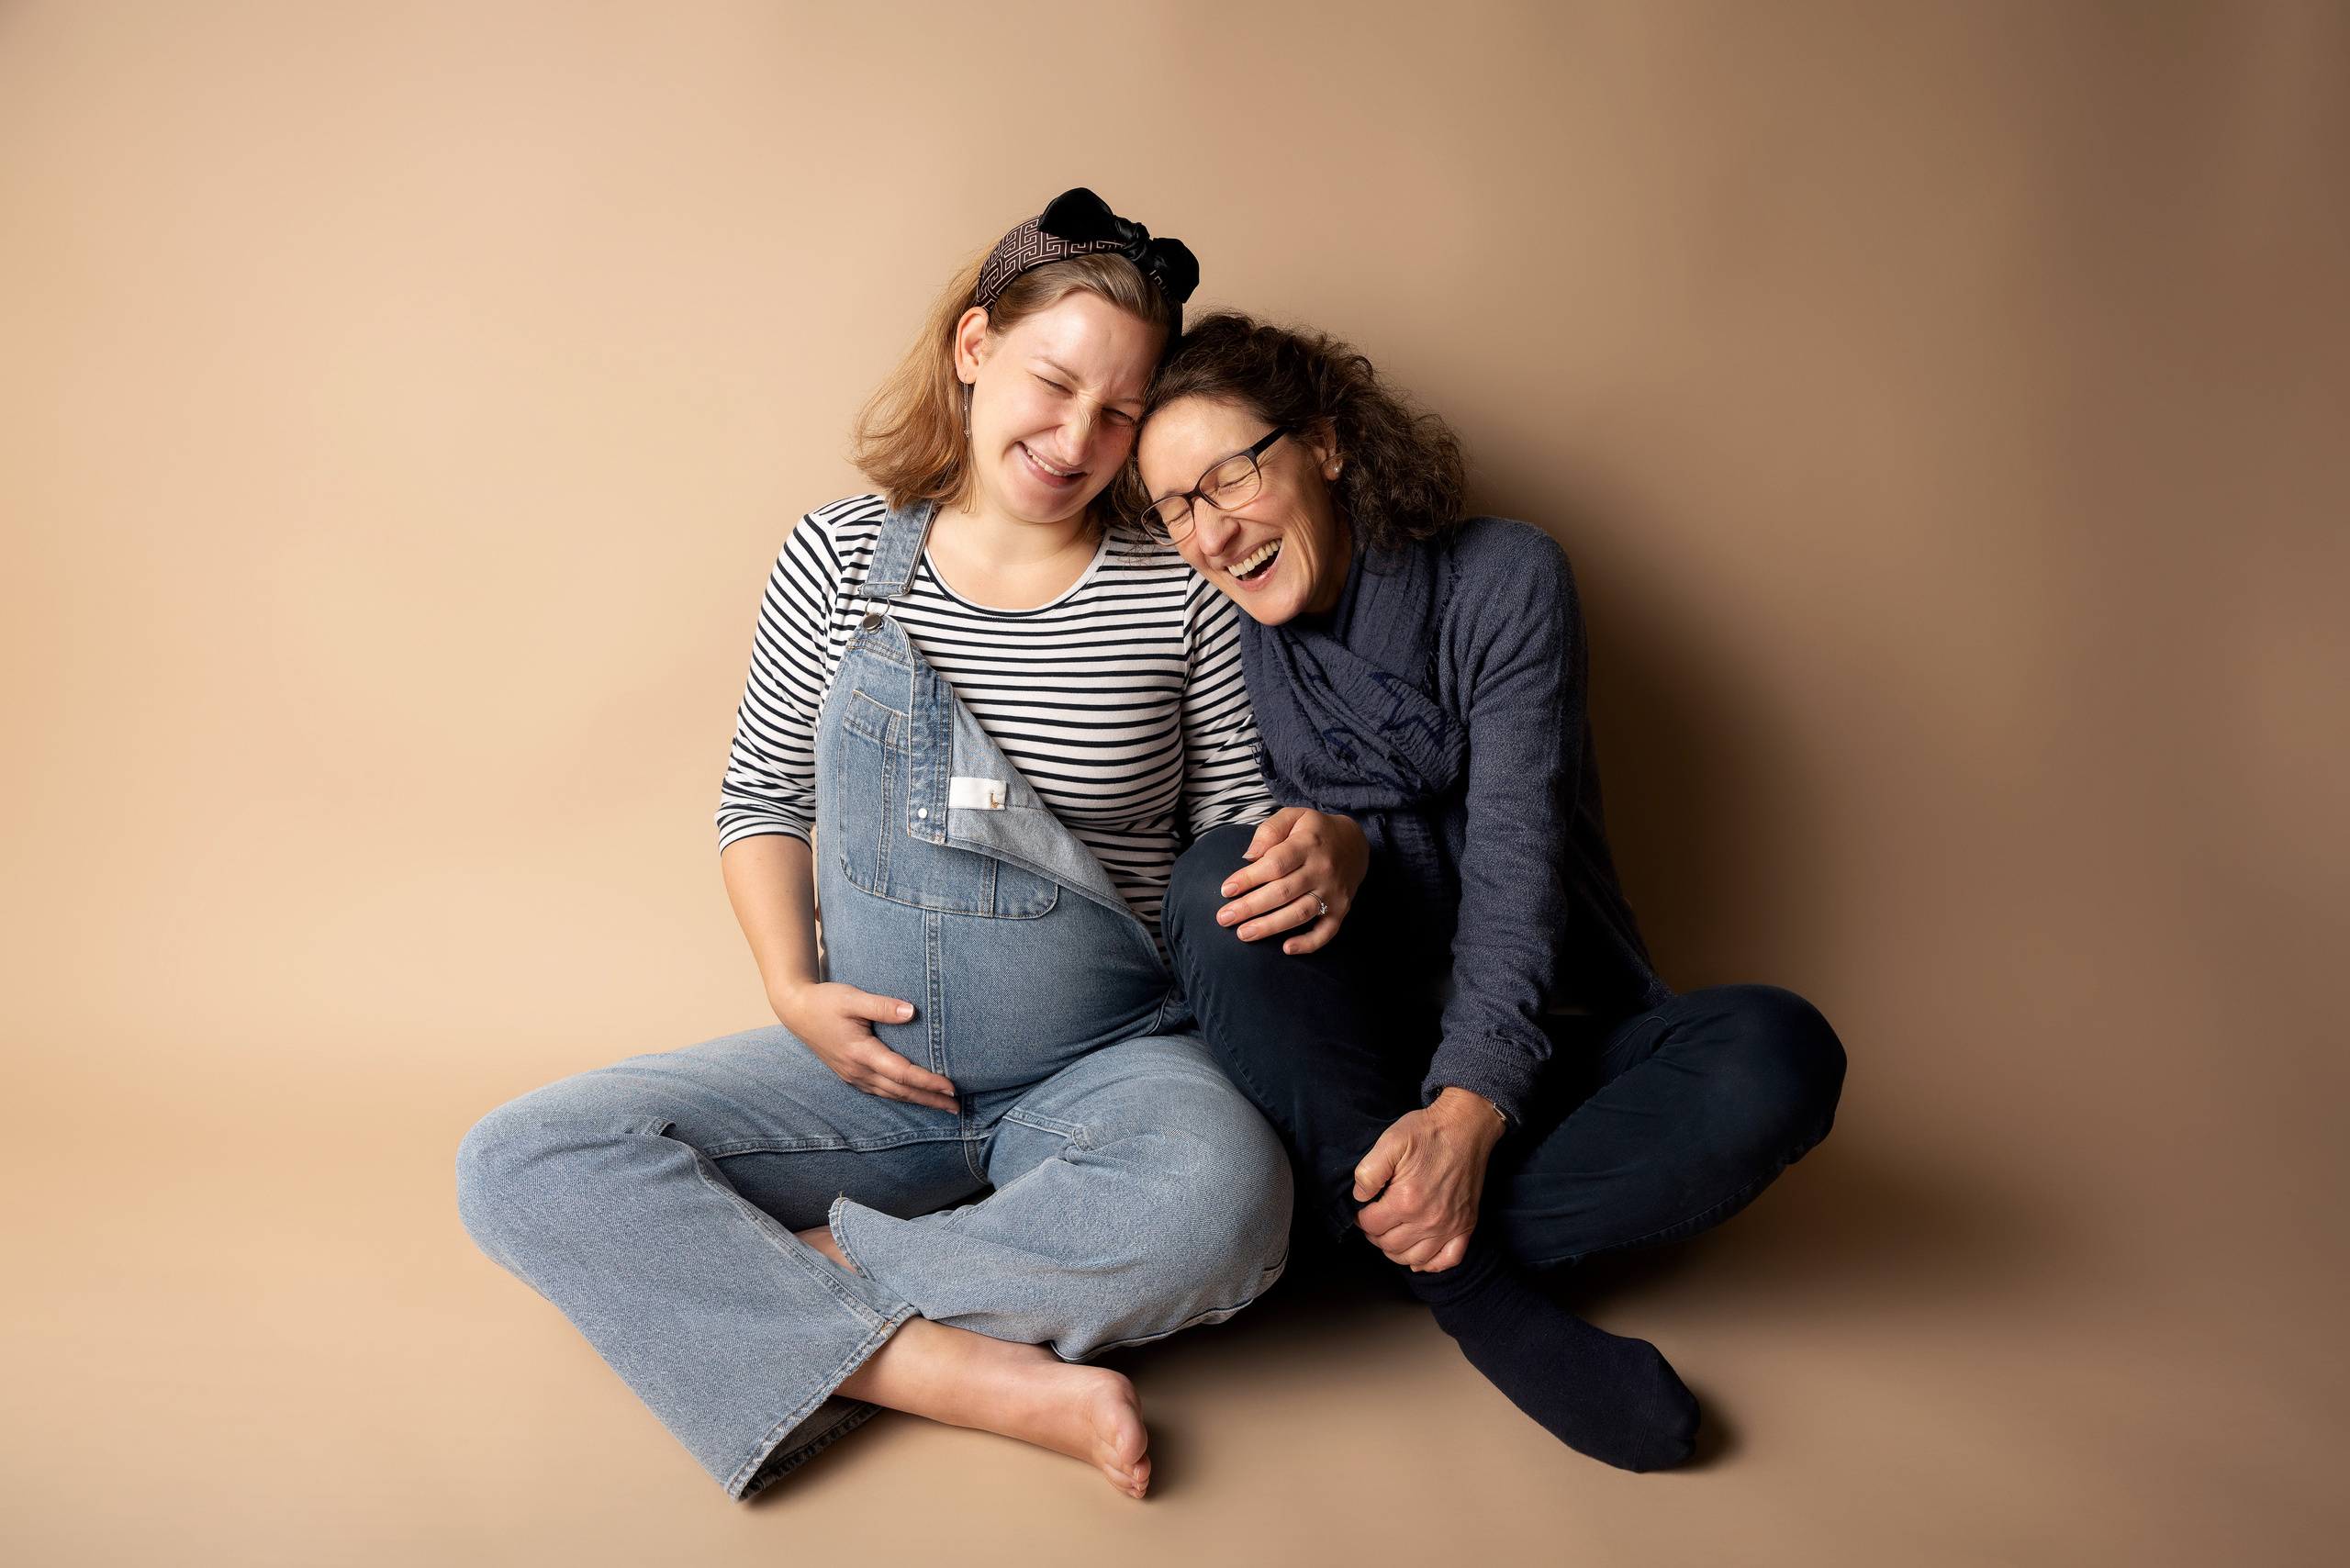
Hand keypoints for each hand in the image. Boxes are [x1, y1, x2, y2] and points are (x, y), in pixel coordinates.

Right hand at [774, 982, 957, 1110]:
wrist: (796, 1010)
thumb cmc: (825, 1001)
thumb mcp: (853, 998)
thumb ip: (882, 1006)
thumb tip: (912, 1012)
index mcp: (861, 1053)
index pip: (902, 1073)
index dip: (928, 1081)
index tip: (951, 1087)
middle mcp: (857, 1070)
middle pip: (900, 1091)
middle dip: (929, 1099)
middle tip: (956, 1107)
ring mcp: (852, 1075)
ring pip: (890, 1094)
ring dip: (917, 1100)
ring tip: (942, 1105)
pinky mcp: (850, 1074)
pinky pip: (879, 1091)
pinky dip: (899, 1096)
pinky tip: (912, 1096)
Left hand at [1216, 807, 1369, 954]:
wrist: (1355, 844)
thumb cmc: (1315, 831)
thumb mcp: (1294, 816)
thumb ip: (1270, 830)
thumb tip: (1249, 855)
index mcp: (1308, 844)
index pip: (1275, 864)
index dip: (1249, 878)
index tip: (1226, 890)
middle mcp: (1322, 869)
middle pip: (1283, 892)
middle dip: (1250, 907)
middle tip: (1224, 918)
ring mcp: (1333, 892)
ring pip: (1300, 914)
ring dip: (1270, 927)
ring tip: (1243, 934)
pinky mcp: (1342, 909)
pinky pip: (1327, 932)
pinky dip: (1308, 943)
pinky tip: (1286, 949)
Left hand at [1352, 1087, 1506, 1271]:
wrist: (1466, 1127)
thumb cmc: (1428, 1132)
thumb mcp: (1390, 1141)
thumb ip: (1368, 1171)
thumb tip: (1359, 1197)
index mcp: (1407, 1199)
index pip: (1371, 1225)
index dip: (1361, 1217)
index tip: (1364, 1207)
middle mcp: (1429, 1219)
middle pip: (1389, 1245)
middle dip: (1376, 1234)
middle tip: (1376, 1219)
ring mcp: (1450, 1226)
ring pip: (1413, 1258)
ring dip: (1396, 1250)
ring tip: (1391, 1233)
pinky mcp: (1466, 1225)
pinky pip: (1447, 1260)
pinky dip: (1430, 1264)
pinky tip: (1419, 1256)